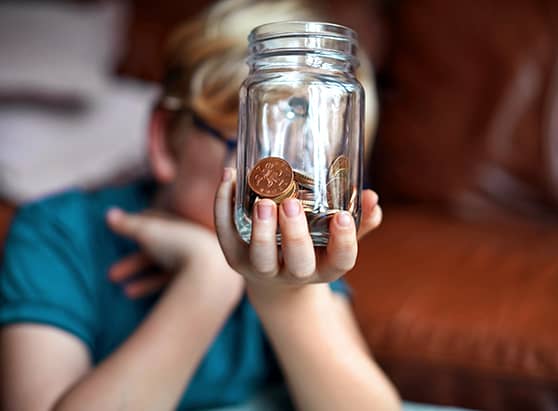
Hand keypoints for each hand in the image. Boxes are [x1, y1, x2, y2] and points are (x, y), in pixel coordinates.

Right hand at [107, 208, 243, 299]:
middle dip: (134, 262)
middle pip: (160, 251)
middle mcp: (195, 243)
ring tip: (123, 291)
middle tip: (110, 275)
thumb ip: (128, 224)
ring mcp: (200, 264)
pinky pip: (174, 285)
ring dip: (143, 280)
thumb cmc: (179, 247)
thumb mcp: (149, 232)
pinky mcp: (201, 283)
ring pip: (166, 269)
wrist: (212, 275)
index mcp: (186, 225)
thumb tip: (108, 214)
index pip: (158, 222)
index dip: (137, 225)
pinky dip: (154, 287)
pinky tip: (133, 294)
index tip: (119, 229)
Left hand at [214, 168, 381, 289]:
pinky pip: (227, 235)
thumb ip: (357, 220)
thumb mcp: (336, 239)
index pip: (341, 261)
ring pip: (260, 257)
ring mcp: (261, 268)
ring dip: (260, 229)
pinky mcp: (235, 257)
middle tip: (291, 204)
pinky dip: (224, 206)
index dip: (344, 241)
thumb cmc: (313, 248)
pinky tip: (229, 177)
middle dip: (294, 234)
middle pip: (297, 262)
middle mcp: (294, 272)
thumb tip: (372, 197)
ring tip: (262, 201)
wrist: (275, 275)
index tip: (343, 216)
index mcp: (324, 267)